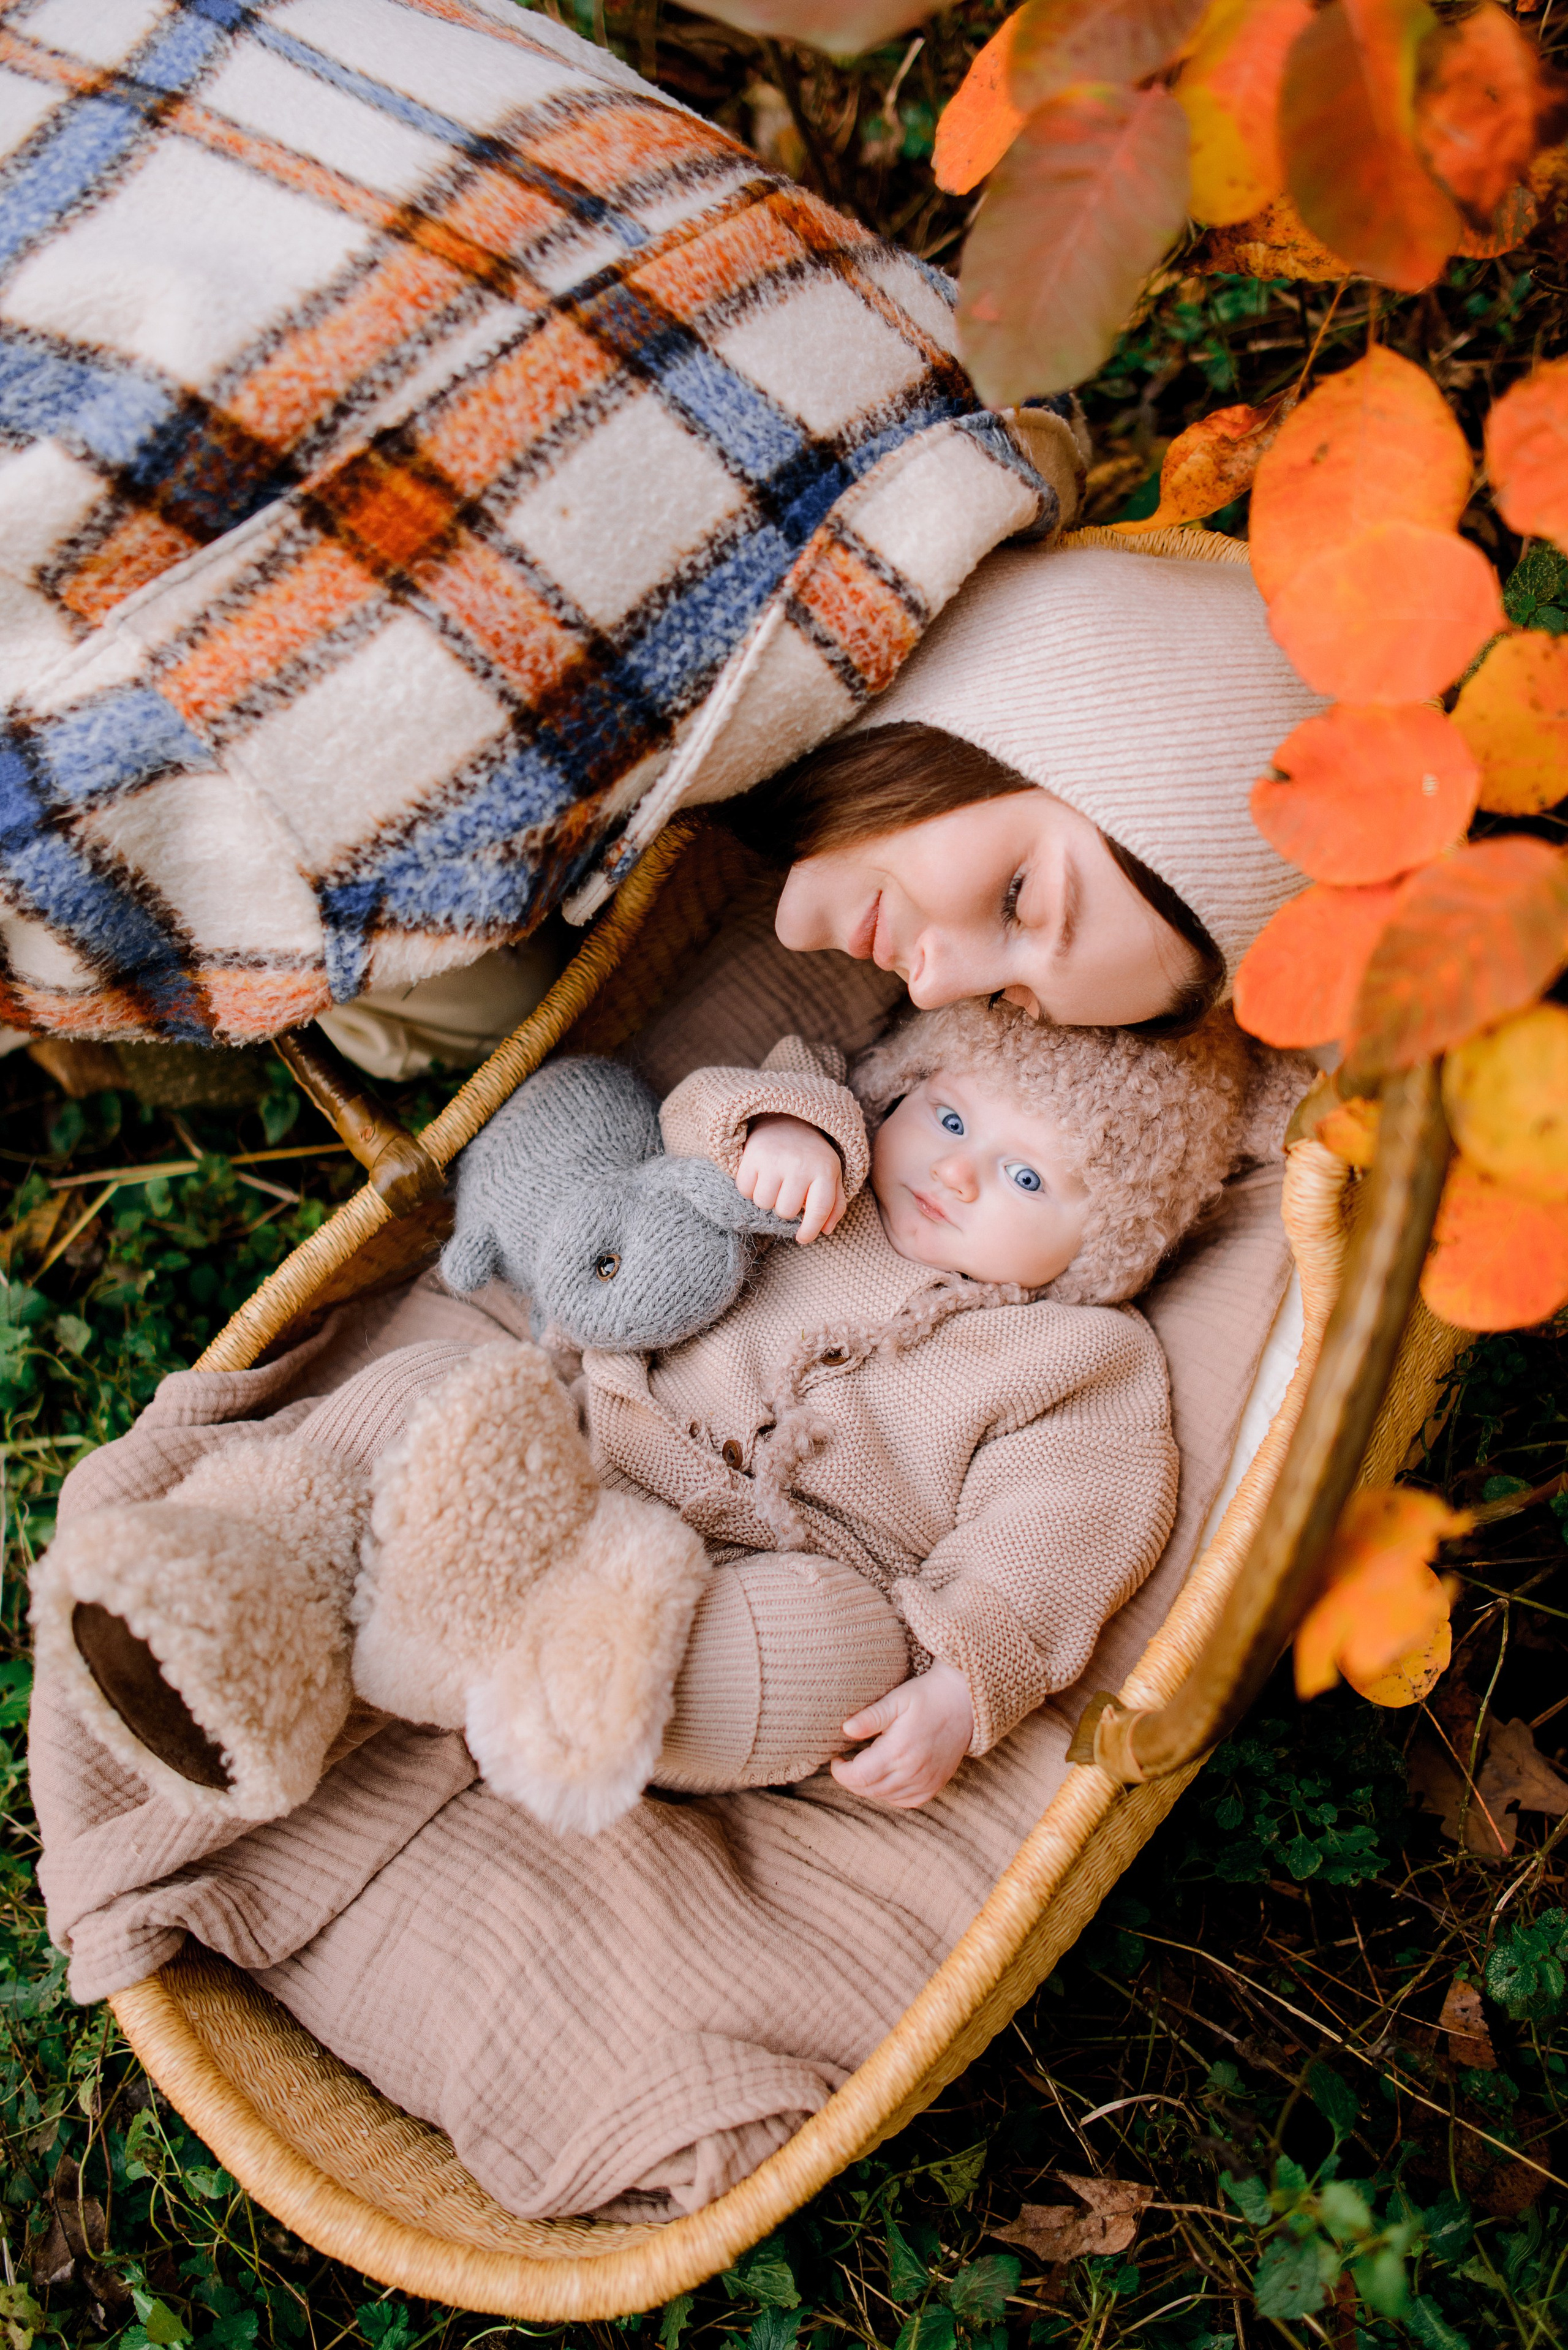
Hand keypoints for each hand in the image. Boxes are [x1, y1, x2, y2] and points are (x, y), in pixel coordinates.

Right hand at [736, 1114, 846, 1244]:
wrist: (787, 1120)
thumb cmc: (811, 1157)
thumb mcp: (831, 1176)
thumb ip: (835, 1204)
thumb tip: (827, 1230)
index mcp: (825, 1169)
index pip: (819, 1210)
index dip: (810, 1230)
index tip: (802, 1238)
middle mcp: (800, 1163)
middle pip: (786, 1211)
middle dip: (785, 1208)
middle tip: (787, 1192)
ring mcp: (775, 1158)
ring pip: (764, 1203)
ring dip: (767, 1199)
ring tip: (774, 1183)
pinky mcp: (752, 1155)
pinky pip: (745, 1190)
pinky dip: (750, 1188)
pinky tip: (760, 1175)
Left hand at [830, 1660, 973, 1807]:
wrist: (964, 1702)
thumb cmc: (927, 1696)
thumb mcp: (896, 1699)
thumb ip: (870, 1717)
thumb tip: (845, 1729)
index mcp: (899, 1751)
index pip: (859, 1777)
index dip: (841, 1773)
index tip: (836, 1759)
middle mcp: (913, 1772)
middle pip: (869, 1790)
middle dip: (851, 1780)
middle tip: (846, 1763)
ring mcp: (926, 1782)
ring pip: (885, 1798)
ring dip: (869, 1787)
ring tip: (863, 1767)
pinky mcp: (935, 1785)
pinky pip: (905, 1802)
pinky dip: (890, 1795)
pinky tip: (886, 1778)